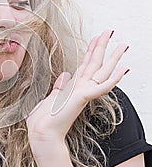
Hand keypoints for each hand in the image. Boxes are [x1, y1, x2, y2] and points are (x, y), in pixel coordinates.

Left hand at [26, 29, 129, 159]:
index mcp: (73, 87)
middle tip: (110, 31)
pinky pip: (101, 87)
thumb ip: (59, 87)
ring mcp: (83, 93)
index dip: (91, 50)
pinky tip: (123, 70)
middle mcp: (81, 88)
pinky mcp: (82, 98)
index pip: (85, 64)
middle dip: (103, 46)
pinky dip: (113, 79)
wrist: (42, 134)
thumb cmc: (44, 120)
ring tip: (122, 45)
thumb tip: (65, 75)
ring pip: (102, 71)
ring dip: (113, 58)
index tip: (96, 38)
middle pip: (95, 63)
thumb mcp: (51, 98)